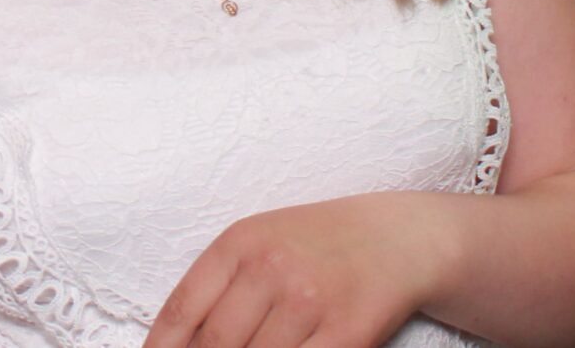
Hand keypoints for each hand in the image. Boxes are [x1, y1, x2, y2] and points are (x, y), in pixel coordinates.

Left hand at [143, 194, 449, 347]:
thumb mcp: (260, 243)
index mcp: (239, 243)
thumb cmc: (316, 243)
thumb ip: (219, 285)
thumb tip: (177, 342)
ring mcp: (311, 301)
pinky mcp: (349, 331)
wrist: (396, 237)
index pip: (182, 309)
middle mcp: (271, 268)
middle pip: (215, 344)